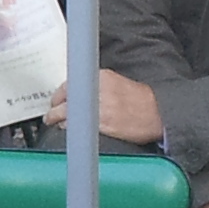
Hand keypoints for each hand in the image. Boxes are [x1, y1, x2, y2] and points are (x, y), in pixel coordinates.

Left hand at [47, 69, 161, 145]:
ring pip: (67, 114)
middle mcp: (98, 90)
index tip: (56, 100)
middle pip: (64, 99)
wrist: (159, 113)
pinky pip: (78, 127)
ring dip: (59, 119)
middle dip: (54, 108)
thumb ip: (97, 85)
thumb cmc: (141, 100)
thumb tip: (79, 93)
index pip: (69, 83)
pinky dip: (70, 129)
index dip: (59, 95)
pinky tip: (70, 130)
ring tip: (56, 123)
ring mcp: (99, 108)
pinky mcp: (102, 124)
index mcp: (102, 77)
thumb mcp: (118, 83)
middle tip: (50, 115)